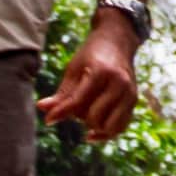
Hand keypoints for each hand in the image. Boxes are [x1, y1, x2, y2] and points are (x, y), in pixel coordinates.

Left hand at [38, 8, 141, 142]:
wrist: (117, 42)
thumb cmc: (92, 55)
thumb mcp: (74, 69)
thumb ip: (62, 93)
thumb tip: (42, 109)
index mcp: (102, 72)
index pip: (79, 100)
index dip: (61, 112)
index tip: (48, 121)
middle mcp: (119, 84)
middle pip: (93, 116)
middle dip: (80, 116)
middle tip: (76, 104)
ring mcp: (129, 93)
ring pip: (109, 126)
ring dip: (94, 126)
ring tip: (87, 113)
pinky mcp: (134, 101)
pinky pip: (120, 127)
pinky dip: (105, 133)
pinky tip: (92, 133)